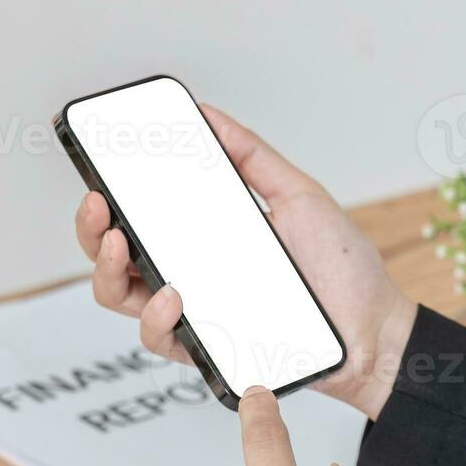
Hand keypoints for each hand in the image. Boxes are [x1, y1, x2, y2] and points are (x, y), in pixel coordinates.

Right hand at [74, 105, 416, 418]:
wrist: (375, 329)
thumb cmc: (342, 270)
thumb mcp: (299, 196)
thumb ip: (253, 157)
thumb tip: (209, 115)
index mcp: (205, 237)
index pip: (140, 216)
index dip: (107, 198)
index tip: (97, 170)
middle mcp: (192, 275)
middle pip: (115, 256)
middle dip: (90, 230)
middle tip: (99, 205)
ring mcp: (198, 314)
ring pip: (123, 299)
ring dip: (108, 271)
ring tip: (122, 244)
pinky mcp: (210, 351)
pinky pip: (163, 340)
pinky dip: (156, 318)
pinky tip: (172, 295)